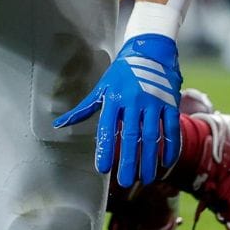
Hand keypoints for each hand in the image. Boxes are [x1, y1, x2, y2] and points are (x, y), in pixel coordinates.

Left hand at [53, 33, 181, 186]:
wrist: (150, 49)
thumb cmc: (122, 72)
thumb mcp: (102, 88)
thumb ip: (83, 109)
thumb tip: (58, 125)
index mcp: (114, 98)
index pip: (107, 128)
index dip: (105, 149)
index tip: (103, 169)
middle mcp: (133, 100)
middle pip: (130, 135)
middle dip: (127, 160)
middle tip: (125, 181)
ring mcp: (153, 101)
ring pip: (151, 135)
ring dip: (149, 159)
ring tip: (145, 178)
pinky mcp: (170, 102)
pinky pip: (171, 127)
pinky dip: (170, 146)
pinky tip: (166, 162)